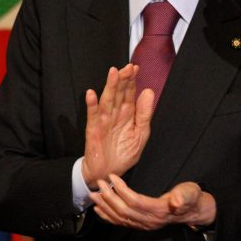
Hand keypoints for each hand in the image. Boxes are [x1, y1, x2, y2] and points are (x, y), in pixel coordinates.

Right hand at [81, 64, 154, 188]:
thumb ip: (145, 114)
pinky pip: (92, 116)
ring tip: (113, 73)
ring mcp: (104, 121)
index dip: (132, 81)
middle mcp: (115, 115)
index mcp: (127, 114)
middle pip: (118, 93)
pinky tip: (91, 94)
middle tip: (127, 67)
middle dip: (123, 80)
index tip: (135, 67)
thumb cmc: (124, 154)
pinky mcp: (93, 131)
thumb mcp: (140, 134)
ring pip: (107, 100)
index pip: (129, 93)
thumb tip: (149, 92)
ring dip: (109, 87)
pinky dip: (91, 105)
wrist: (109, 173)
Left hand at [90, 175, 216, 229]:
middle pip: (123, 211)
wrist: (193, 210)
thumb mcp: (191, 193)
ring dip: (105, 207)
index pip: (134, 201)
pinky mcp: (141, 224)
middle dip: (109, 197)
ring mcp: (144, 224)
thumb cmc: (191, 197)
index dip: (121, 190)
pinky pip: (121, 223)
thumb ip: (184, 196)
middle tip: (99, 184)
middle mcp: (149, 221)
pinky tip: (100, 210)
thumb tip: (176, 200)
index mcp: (159, 210)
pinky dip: (108, 217)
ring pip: (120, 218)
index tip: (112, 177)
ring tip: (94, 195)